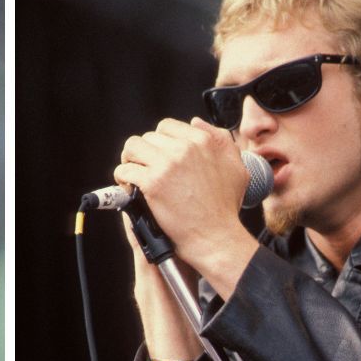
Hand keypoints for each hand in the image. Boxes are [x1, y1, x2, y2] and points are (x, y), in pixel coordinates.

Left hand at [113, 117, 247, 255]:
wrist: (215, 236)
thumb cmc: (225, 207)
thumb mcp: (236, 167)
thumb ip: (220, 139)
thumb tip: (196, 123)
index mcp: (203, 141)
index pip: (166, 127)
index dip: (159, 142)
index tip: (158, 156)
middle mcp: (184, 148)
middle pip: (147, 137)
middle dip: (143, 153)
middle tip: (144, 168)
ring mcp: (167, 164)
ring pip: (132, 148)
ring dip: (129, 161)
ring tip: (133, 174)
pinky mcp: (152, 183)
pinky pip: (125, 170)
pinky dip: (123, 179)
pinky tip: (130, 187)